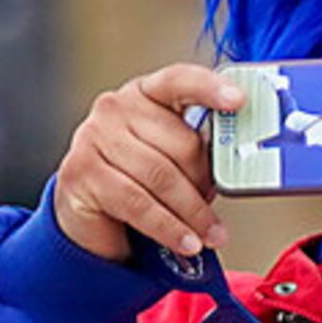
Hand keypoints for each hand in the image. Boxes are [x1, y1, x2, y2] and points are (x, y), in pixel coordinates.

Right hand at [51, 62, 246, 261]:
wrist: (89, 217)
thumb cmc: (137, 182)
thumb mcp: (171, 158)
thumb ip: (197, 151)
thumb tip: (236, 164)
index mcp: (144, 93)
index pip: (179, 81)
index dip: (210, 90)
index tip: (240, 101)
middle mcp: (115, 108)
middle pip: (180, 143)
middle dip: (204, 184)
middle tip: (217, 214)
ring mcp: (93, 137)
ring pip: (161, 177)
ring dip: (192, 214)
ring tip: (210, 235)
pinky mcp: (81, 172)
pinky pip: (137, 202)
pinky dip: (167, 226)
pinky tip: (185, 241)